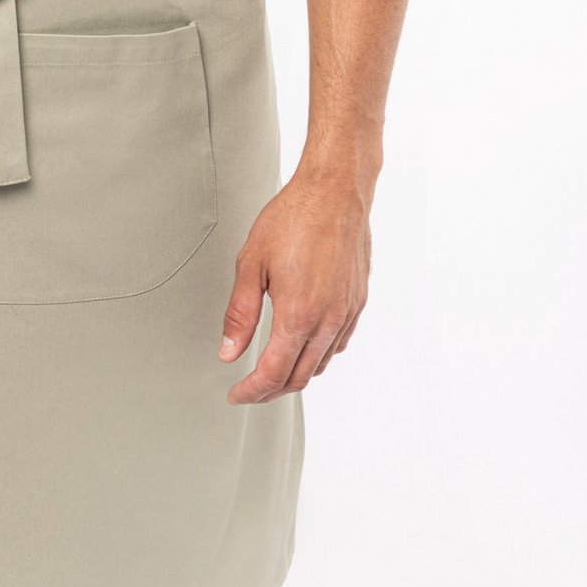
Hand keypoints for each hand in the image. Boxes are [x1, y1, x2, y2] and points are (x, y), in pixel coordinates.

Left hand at [217, 166, 370, 401]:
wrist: (336, 191)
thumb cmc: (294, 218)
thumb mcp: (251, 263)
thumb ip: (240, 314)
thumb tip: (228, 352)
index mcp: (298, 315)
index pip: (273, 373)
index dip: (252, 391)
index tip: (236, 395)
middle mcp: (328, 320)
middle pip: (299, 376)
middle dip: (271, 390)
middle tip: (249, 388)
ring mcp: (347, 312)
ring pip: (321, 363)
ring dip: (295, 374)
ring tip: (272, 369)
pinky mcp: (357, 301)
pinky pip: (338, 343)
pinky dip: (317, 355)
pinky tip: (303, 344)